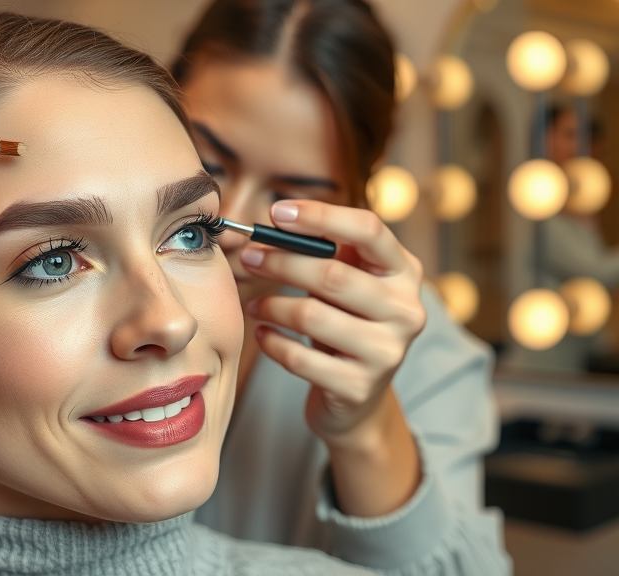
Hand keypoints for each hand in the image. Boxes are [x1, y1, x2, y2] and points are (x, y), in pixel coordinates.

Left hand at [240, 200, 425, 446]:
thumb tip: (276, 220)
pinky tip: (261, 333)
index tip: (277, 212)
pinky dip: (272, 342)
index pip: (369, 230)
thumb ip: (325, 252)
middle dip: (282, 263)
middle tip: (249, 258)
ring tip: (251, 304)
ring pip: (312, 316)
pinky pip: (299, 358)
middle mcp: (406, 310)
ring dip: (271, 305)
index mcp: (405, 273)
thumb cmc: (345, 324)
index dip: (321, 216)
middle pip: (333, 275)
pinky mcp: (359, 388)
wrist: (356, 397)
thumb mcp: (346, 283)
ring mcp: (387, 352)